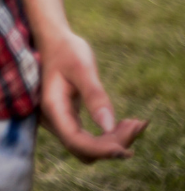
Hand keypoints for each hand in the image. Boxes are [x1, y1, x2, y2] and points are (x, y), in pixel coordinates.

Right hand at [36, 26, 146, 160]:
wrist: (54, 41)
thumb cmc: (67, 50)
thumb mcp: (83, 68)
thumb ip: (95, 96)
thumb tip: (109, 126)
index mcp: (53, 108)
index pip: (76, 141)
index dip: (102, 149)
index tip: (127, 148)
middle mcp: (53, 120)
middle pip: (84, 150)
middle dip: (113, 145)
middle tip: (138, 124)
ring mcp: (60, 121)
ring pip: (88, 147)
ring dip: (114, 142)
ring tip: (136, 124)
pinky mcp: (70, 120)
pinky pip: (90, 138)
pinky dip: (109, 136)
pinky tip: (127, 123)